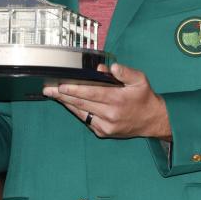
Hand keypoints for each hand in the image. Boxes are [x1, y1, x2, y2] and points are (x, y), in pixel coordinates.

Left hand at [42, 63, 170, 140]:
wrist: (152, 121)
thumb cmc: (144, 97)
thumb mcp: (140, 79)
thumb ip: (124, 72)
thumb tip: (106, 67)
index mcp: (118, 100)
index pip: (91, 93)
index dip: (74, 89)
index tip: (61, 85)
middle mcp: (110, 115)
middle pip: (82, 104)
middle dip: (63, 96)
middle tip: (48, 89)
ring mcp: (105, 126)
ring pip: (81, 113)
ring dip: (66, 103)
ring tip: (53, 94)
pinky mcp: (103, 132)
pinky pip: (86, 120)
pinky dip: (76, 111)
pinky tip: (68, 103)